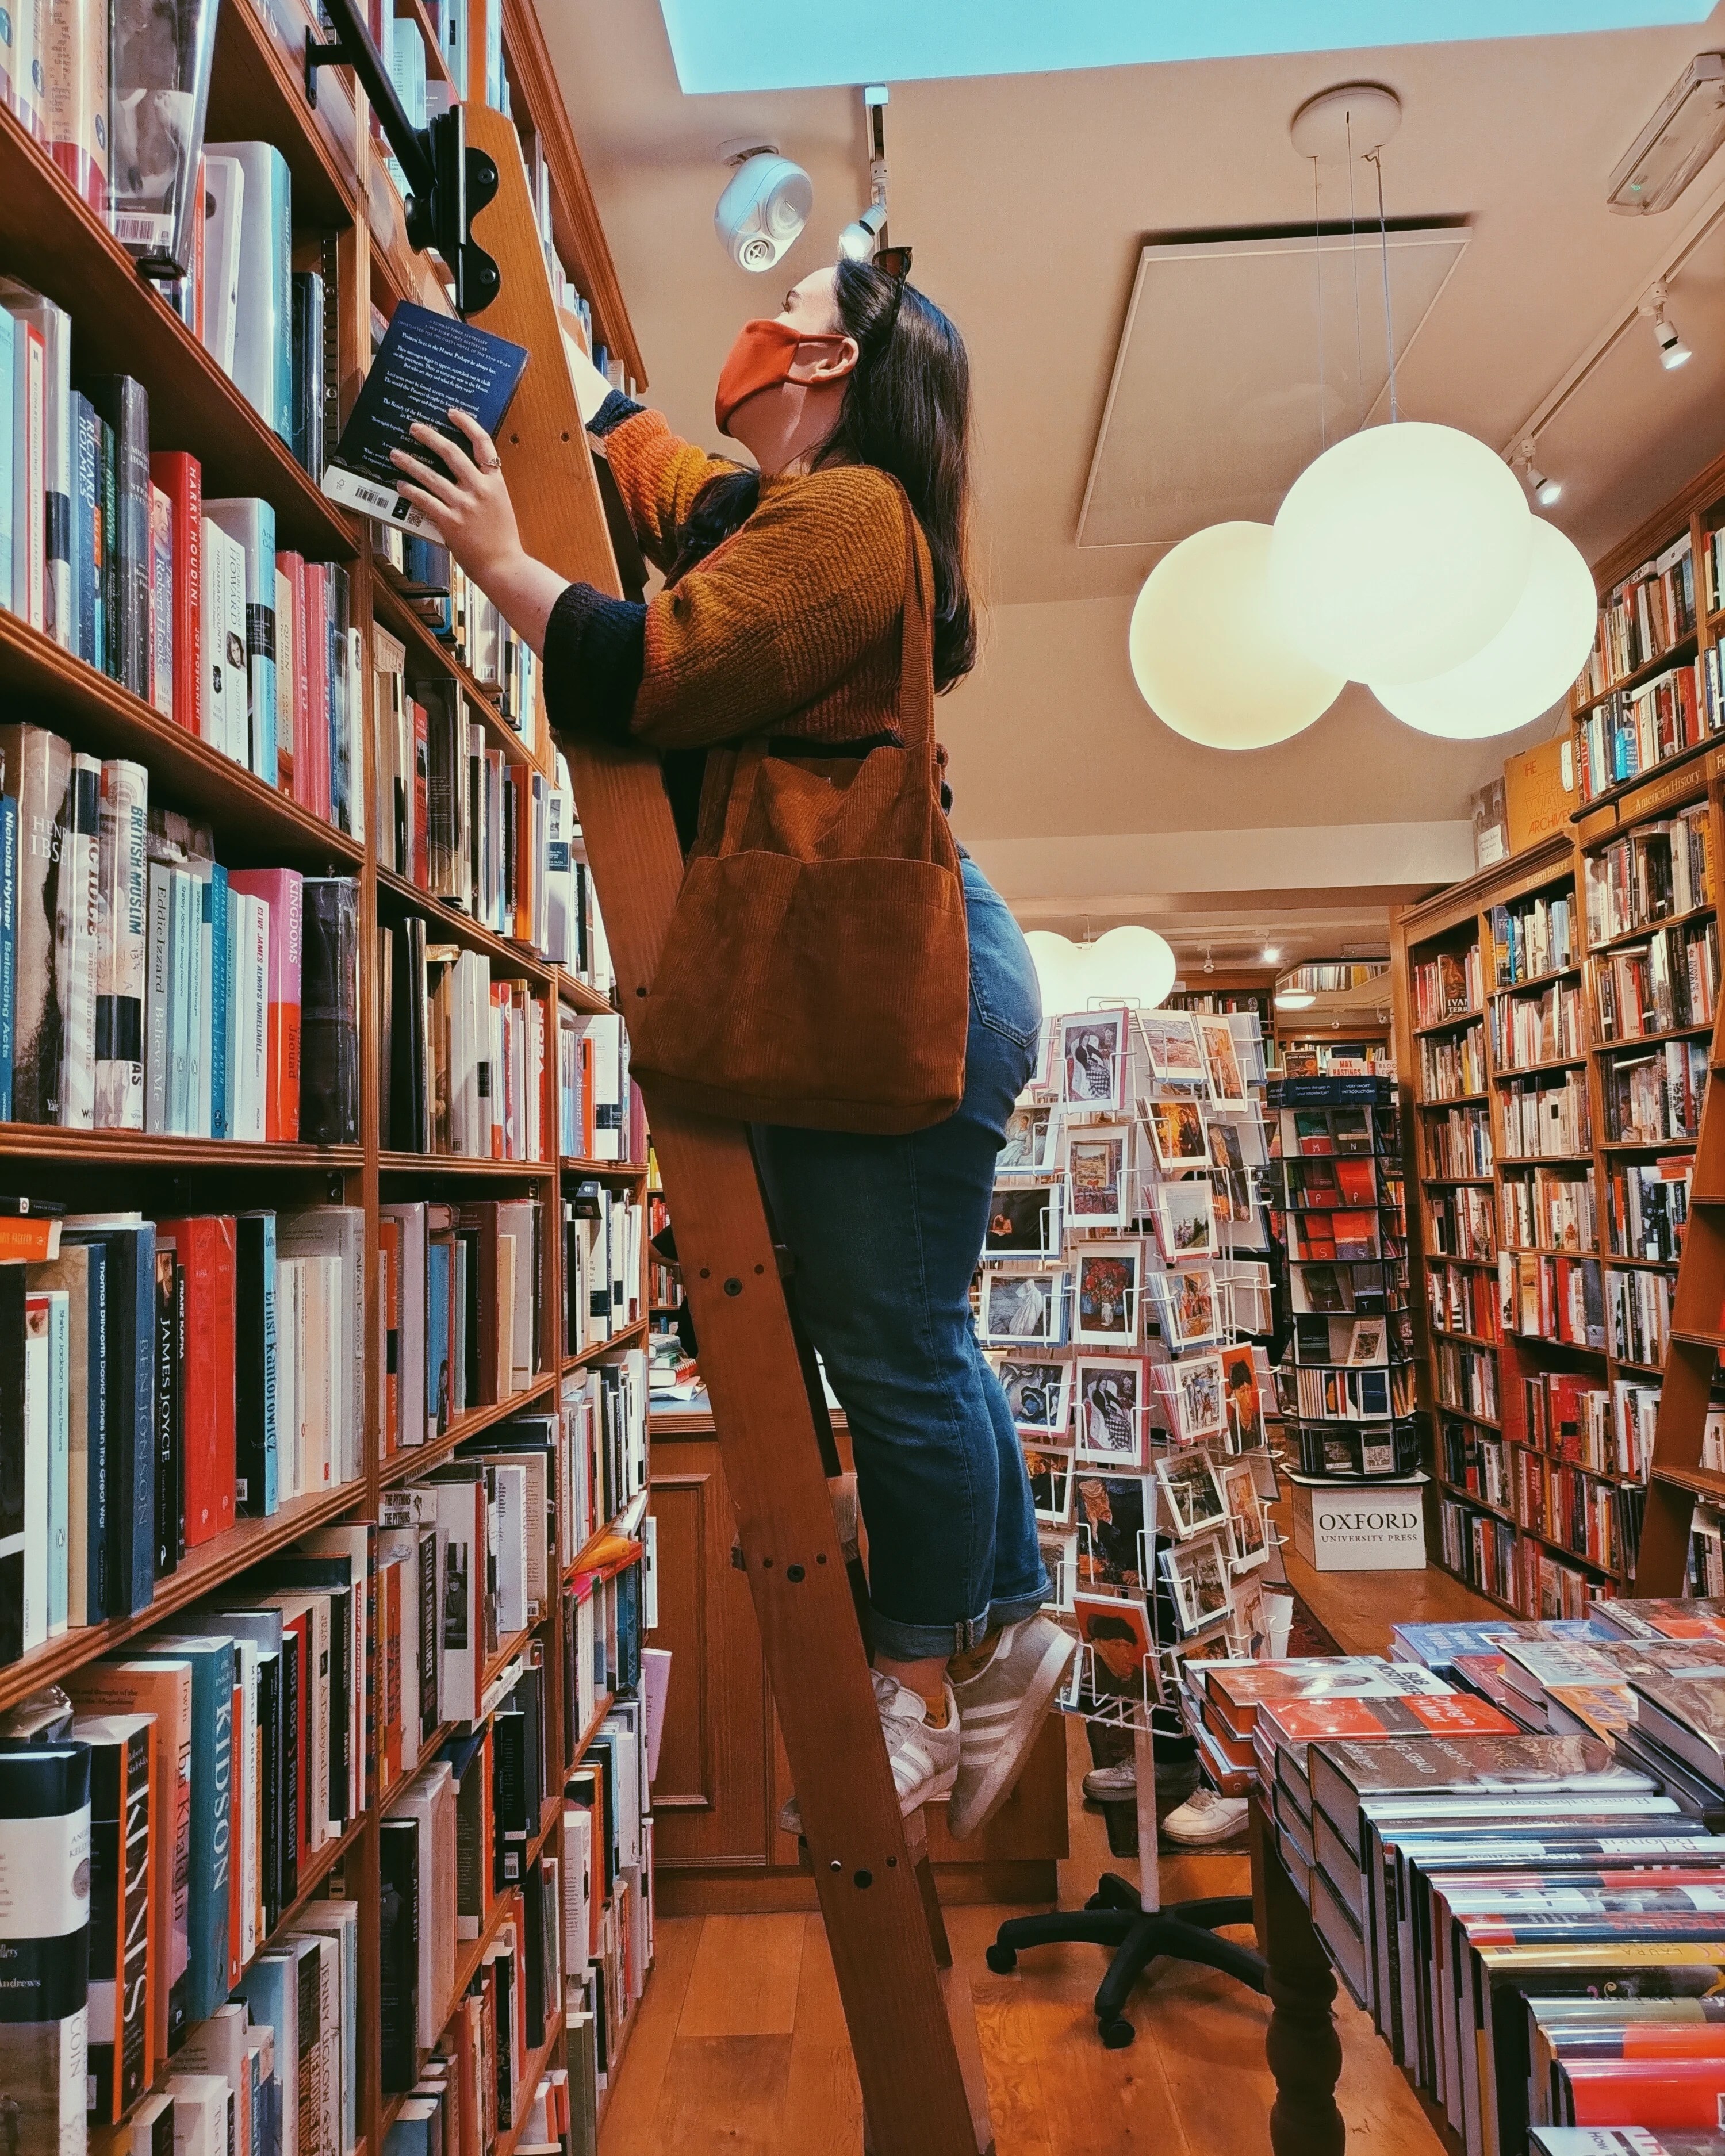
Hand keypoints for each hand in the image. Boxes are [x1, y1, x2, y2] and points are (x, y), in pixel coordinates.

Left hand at [390, 407, 523, 591]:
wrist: (504, 566)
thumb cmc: (503, 539)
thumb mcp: (500, 505)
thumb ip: (484, 487)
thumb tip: (463, 473)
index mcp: (495, 482)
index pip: (482, 443)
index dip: (466, 424)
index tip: (452, 413)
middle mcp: (479, 489)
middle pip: (451, 453)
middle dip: (430, 437)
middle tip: (414, 428)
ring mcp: (463, 505)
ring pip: (431, 476)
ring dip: (410, 463)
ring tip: (396, 454)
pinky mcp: (450, 522)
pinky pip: (425, 501)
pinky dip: (411, 491)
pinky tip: (401, 485)